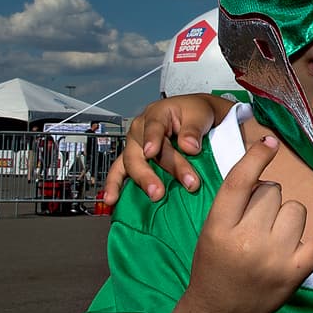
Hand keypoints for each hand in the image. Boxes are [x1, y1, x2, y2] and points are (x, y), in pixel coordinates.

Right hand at [103, 94, 233, 204]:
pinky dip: (115, 186)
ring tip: (146, 196)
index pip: (154, 126)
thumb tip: (189, 147)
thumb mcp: (200, 113)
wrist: (195, 117)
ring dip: (138, 182)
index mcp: (157, 114)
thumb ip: (193, 130)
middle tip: (160, 191)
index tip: (152, 152)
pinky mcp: (135, 160)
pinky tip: (113, 200)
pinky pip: (120, 172)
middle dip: (149, 173)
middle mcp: (141, 130)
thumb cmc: (196, 113)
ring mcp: (135, 146)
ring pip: (130, 164)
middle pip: (140, 152)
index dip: (152, 139)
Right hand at [182, 135, 312, 312]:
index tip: (269, 142)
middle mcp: (248, 243)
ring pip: (296, 209)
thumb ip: (234, 201)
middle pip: (272, 192)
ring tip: (271, 238)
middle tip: (253, 225)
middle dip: (265, 200)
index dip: (257, 157)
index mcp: (219, 229)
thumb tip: (265, 160)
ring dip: (287, 216)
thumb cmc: (214, 264)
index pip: (241, 182)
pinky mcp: (296, 273)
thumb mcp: (210, 230)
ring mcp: (275, 259)